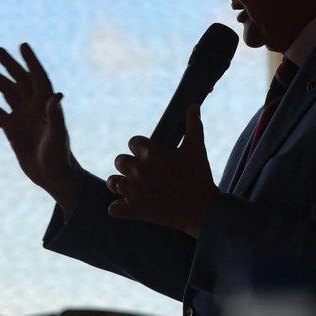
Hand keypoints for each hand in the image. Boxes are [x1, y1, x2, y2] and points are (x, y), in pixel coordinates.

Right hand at [0, 43, 83, 206]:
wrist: (52, 175)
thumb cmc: (59, 156)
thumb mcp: (58, 135)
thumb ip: (56, 115)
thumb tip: (57, 94)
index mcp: (48, 105)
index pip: (39, 78)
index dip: (32, 62)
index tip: (23, 46)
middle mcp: (35, 108)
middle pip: (21, 81)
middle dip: (10, 65)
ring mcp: (23, 117)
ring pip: (8, 93)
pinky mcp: (12, 130)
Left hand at [107, 104, 221, 236]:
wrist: (202, 208)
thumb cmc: (199, 175)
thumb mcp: (197, 147)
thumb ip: (193, 124)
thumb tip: (193, 104)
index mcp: (150, 154)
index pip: (133, 142)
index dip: (142, 147)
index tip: (152, 154)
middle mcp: (138, 171)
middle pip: (120, 160)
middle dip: (131, 164)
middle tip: (145, 171)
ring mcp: (133, 192)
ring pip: (113, 182)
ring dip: (121, 183)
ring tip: (135, 186)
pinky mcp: (133, 211)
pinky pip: (113, 208)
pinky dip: (120, 207)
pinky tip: (131, 205)